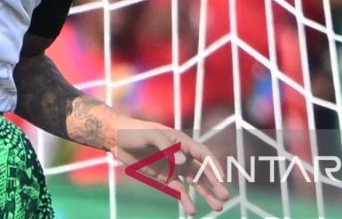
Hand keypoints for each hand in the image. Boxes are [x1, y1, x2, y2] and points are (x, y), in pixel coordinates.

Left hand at [111, 118, 229, 215]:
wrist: (116, 138)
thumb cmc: (134, 132)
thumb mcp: (149, 135)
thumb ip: (165, 147)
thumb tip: (181, 162)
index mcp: (181, 141)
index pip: (202, 154)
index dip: (214, 166)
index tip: (222, 179)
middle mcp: (182, 155)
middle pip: (203, 170)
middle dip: (215, 183)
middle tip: (225, 197)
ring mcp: (174, 167)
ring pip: (195, 182)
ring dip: (206, 194)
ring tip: (218, 208)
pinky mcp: (165, 178)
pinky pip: (179, 190)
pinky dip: (186, 200)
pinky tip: (192, 211)